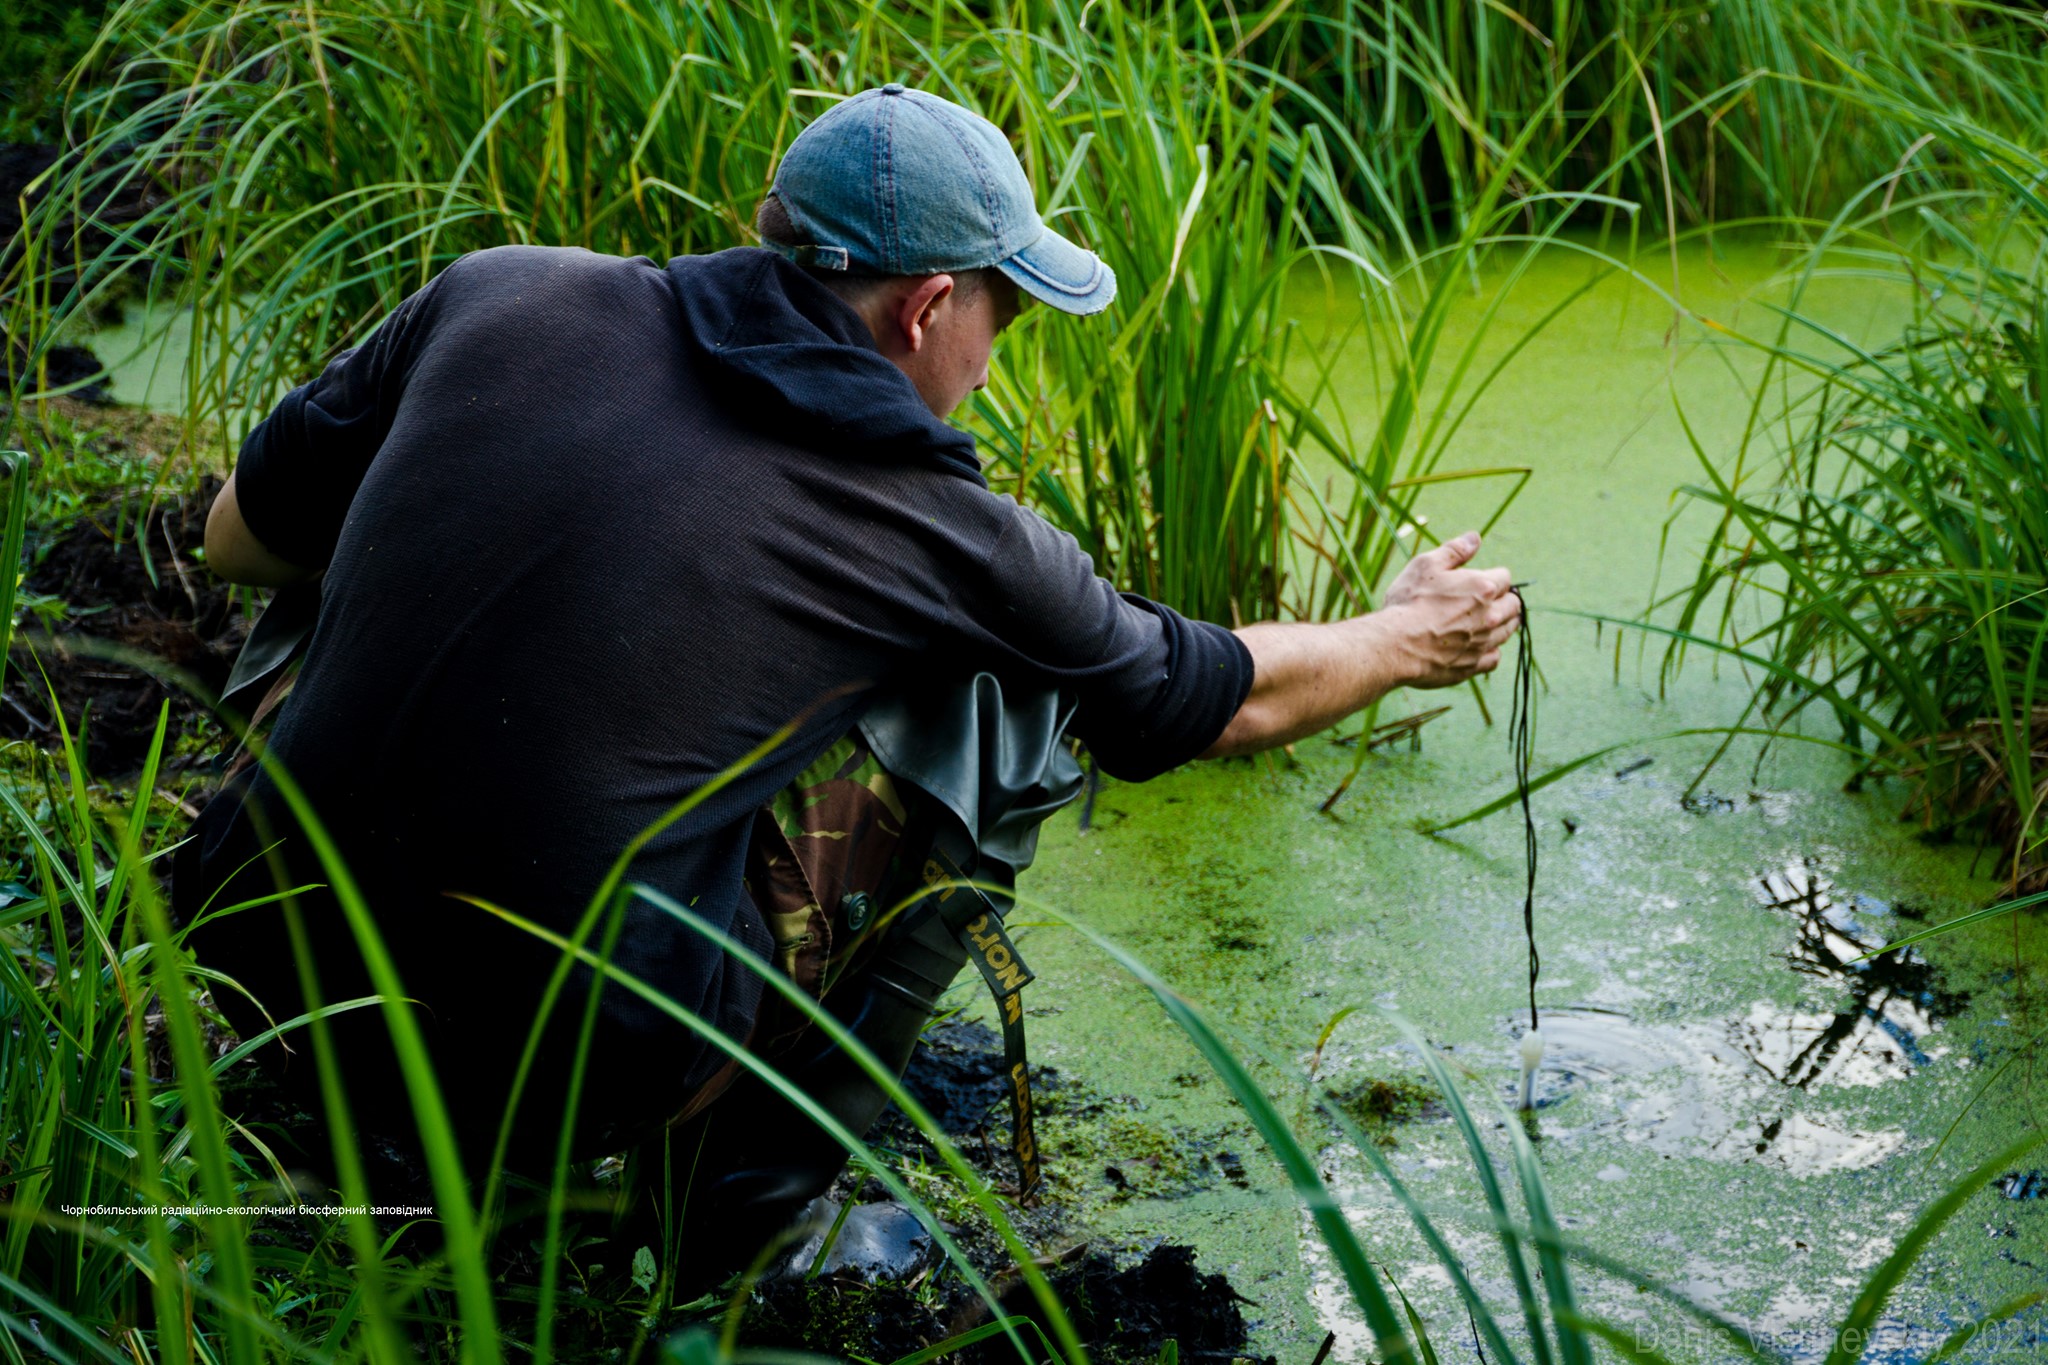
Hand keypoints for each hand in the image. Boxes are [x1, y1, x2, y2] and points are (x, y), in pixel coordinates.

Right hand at [1375, 530, 1520, 688]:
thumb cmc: (1409, 602)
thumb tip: (1475, 537)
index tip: (1480, 580)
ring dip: (1502, 624)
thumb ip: (1454, 551)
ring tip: (1486, 621)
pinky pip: (1494, 658)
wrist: (1395, 645)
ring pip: (1507, 631)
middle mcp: (1490, 616)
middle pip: (1513, 605)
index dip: (1493, 576)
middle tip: (1488, 601)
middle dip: (1504, 600)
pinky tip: (1478, 646)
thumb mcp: (1426, 565)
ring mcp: (1483, 642)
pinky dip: (1490, 651)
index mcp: (1483, 588)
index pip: (1505, 577)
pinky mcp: (1473, 665)